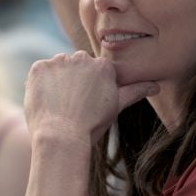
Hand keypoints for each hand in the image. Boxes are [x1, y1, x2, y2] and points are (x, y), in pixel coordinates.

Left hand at [25, 51, 157, 147]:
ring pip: (58, 67)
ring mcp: (58, 61)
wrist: (61, 137)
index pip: (94, 71)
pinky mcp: (39, 68)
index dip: (89, 89)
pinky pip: (40, 71)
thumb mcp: (115, 107)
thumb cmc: (91, 125)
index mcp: (103, 65)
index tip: (85, 103)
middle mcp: (82, 57)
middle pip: (76, 66)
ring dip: (57, 81)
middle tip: (71, 106)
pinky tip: (46, 101)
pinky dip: (40, 84)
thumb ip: (134, 91)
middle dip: (74, 81)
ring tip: (58, 105)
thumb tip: (156, 86)